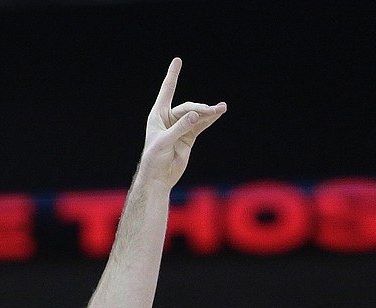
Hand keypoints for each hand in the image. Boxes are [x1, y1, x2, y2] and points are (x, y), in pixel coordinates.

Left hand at [138, 58, 225, 188]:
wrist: (158, 178)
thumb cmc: (154, 160)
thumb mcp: (164, 142)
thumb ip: (180, 128)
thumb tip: (196, 115)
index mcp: (157, 116)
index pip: (167, 91)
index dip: (172, 76)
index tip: (178, 61)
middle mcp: (168, 119)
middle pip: (187, 108)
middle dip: (199, 110)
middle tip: (210, 112)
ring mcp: (180, 128)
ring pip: (196, 116)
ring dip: (208, 112)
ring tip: (221, 109)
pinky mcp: (188, 137)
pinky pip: (201, 125)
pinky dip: (209, 119)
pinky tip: (219, 113)